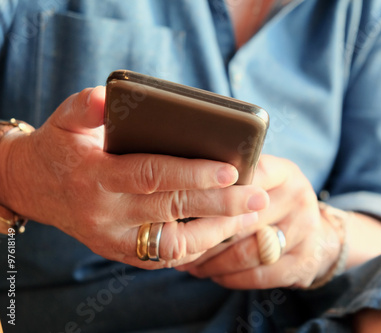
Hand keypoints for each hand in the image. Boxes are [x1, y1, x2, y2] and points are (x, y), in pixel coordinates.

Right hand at [0, 87, 268, 268]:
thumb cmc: (61, 147)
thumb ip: (88, 106)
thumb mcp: (65, 119)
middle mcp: (105, 214)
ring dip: (216, 232)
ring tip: (250, 216)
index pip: (151, 175)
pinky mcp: (122, 253)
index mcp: (95, 176)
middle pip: (171, 210)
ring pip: (173, 245)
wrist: (34, 187)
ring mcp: (114, 239)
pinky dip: (198, 247)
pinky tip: (224, 230)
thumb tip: (113, 98)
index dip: (193, 174)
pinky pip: (166, 257)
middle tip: (259, 197)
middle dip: (220, 205)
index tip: (232, 169)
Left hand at [178, 155, 341, 288]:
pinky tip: (213, 274)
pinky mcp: (304, 262)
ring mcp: (305, 231)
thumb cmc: (273, 204)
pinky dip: (230, 277)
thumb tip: (182, 182)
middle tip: (178, 241)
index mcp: (285, 172)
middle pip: (242, 219)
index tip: (185, 201)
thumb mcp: (263, 182)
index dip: (215, 191)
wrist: (317, 236)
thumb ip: (232, 180)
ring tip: (189, 262)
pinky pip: (258, 275)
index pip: (248, 176)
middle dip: (204, 234)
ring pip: (246, 251)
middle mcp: (298, 198)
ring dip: (212, 261)